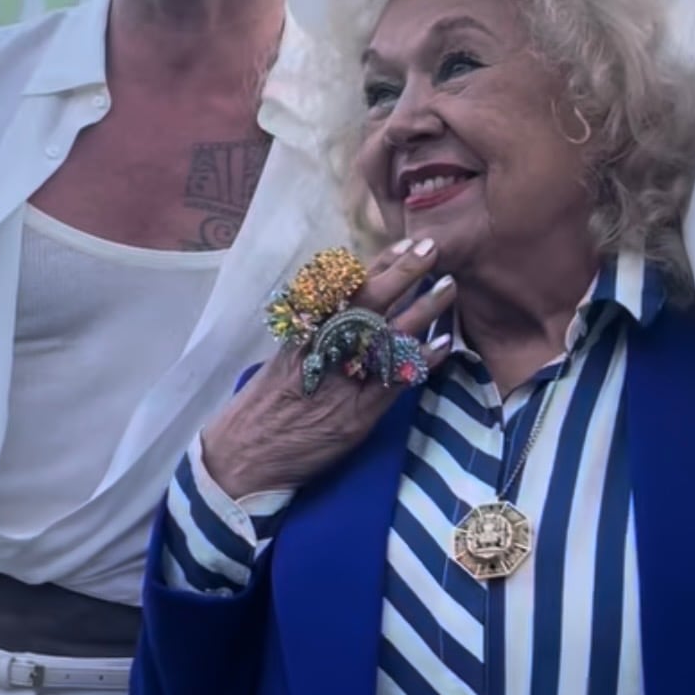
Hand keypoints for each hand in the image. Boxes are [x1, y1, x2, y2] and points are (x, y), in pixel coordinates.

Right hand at [204, 239, 454, 499]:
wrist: (245, 451)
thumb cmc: (266, 402)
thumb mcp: (286, 355)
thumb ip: (315, 332)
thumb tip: (347, 307)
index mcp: (307, 330)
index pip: (347, 288)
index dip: (379, 264)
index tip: (404, 243)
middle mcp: (324, 348)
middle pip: (368, 302)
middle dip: (402, 273)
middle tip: (432, 247)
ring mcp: (343, 380)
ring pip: (387, 336)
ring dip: (422, 310)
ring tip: (449, 287)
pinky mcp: (357, 413)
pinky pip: (394, 382)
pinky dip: (418, 362)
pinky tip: (443, 347)